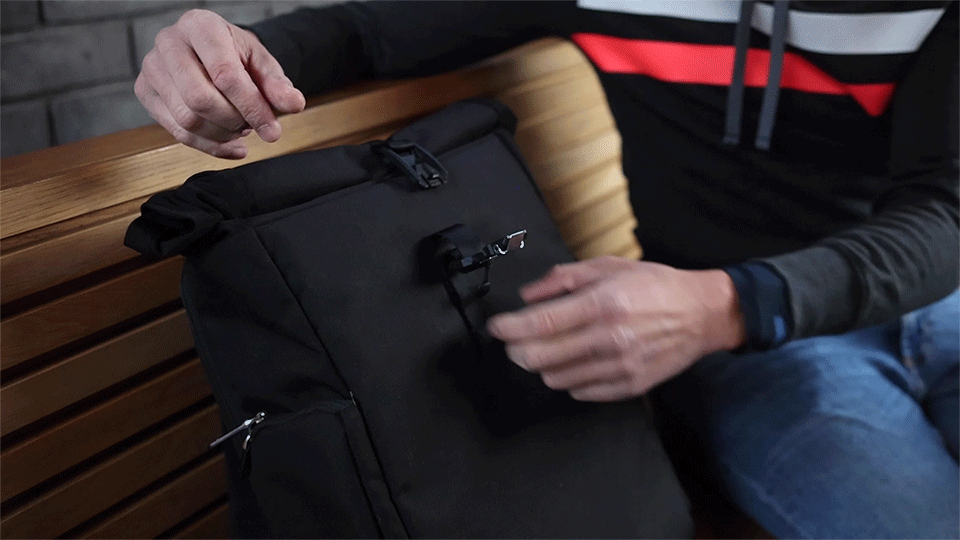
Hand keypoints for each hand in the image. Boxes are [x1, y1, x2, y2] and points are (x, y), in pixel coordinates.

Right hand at [135, 9, 305, 158]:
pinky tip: (231, 145)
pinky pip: (177, 132)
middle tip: (252, 125)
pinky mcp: (145, 92)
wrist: (209, 52)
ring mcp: (152, 68)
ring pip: (187, 119)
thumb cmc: (235, 55)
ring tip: (241, 127)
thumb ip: (277, 85)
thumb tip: (294, 103)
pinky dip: (210, 146)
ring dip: (222, 134)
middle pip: (199, 99)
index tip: (273, 130)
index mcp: (200, 26)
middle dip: (233, 121)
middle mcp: (169, 42)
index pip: (224, 74)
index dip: (251, 107)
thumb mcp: (262, 64)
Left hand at [487, 256, 745, 400]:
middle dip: (517, 350)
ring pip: (555, 378)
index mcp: (602, 303)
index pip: (541, 324)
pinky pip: (580, 392)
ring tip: (552, 348)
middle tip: (515, 341)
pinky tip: (577, 361)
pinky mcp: (629, 387)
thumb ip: (563, 279)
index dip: (510, 328)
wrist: (701, 314)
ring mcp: (619, 367)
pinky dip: (569, 378)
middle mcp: (609, 338)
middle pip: (540, 357)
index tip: (497, 327)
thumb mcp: (608, 267)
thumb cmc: (654, 286)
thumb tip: (527, 297)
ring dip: (544, 365)